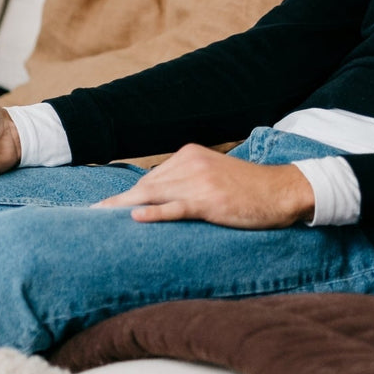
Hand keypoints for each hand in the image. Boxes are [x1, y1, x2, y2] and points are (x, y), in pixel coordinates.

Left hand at [94, 143, 314, 228]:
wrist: (283, 190)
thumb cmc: (250, 188)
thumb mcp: (215, 176)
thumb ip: (188, 180)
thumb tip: (158, 199)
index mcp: (191, 154)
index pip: (151, 177)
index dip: (126, 194)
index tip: (102, 205)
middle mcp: (192, 163)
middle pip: (146, 186)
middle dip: (117, 202)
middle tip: (91, 215)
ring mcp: (200, 182)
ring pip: (154, 196)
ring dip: (125, 209)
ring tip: (99, 220)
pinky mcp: (210, 201)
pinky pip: (176, 207)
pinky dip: (155, 213)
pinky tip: (135, 218)